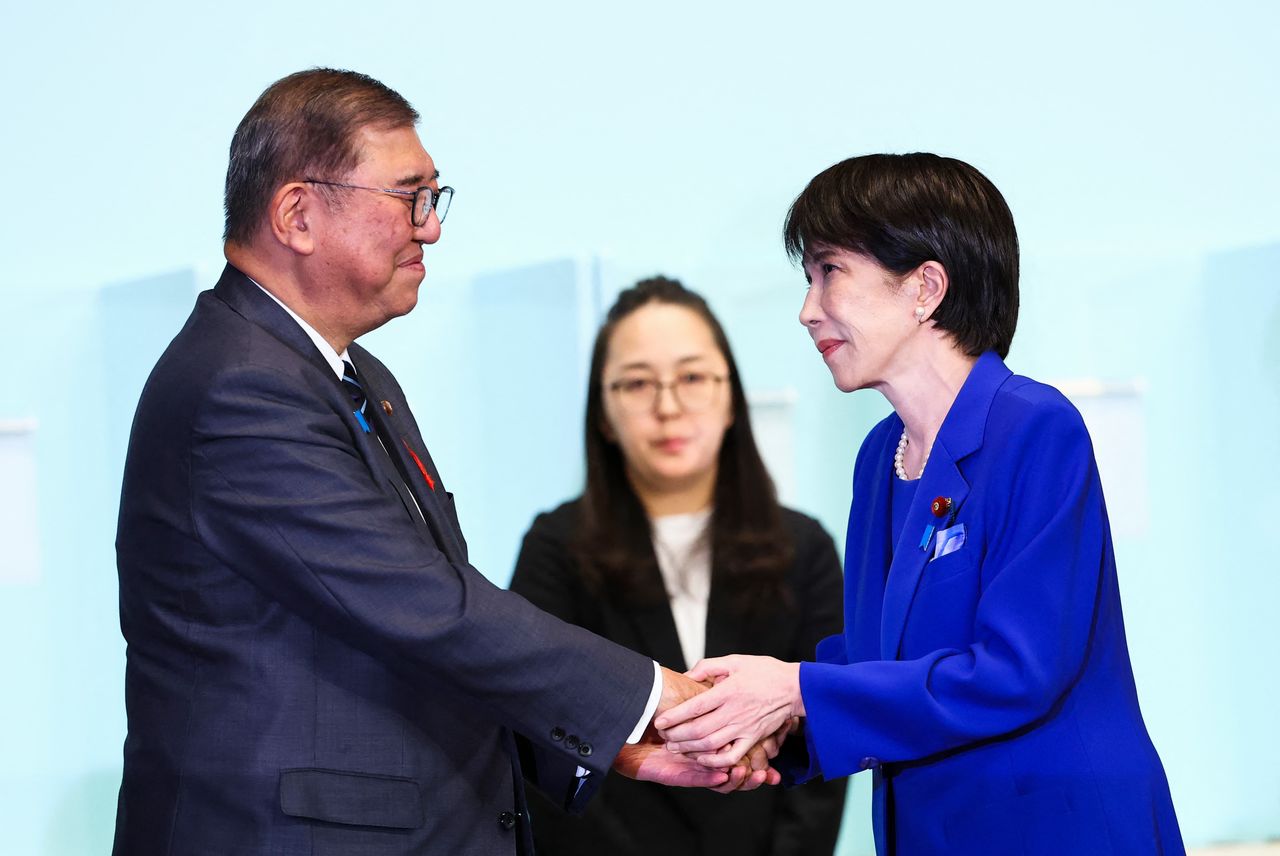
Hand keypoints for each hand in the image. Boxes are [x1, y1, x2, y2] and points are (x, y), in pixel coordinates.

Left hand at [614, 667, 779, 790]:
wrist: (794, 687)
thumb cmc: (764, 671)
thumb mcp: (735, 661)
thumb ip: (708, 667)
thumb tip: (687, 676)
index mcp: (728, 691)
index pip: (695, 707)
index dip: (675, 716)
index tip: (660, 720)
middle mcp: (734, 712)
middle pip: (699, 729)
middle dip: (676, 735)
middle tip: (663, 735)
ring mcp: (744, 728)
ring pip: (711, 745)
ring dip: (689, 748)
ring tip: (675, 746)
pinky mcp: (753, 739)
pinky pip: (732, 756)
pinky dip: (714, 761)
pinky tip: (701, 758)